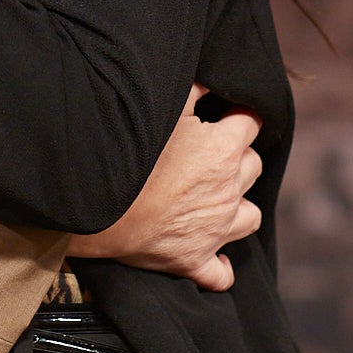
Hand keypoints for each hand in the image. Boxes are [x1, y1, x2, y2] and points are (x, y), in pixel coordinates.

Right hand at [68, 87, 263, 291]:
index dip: (238, 116)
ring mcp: (216, 229)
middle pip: (254, 165)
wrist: (98, 207)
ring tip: (216, 198)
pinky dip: (219, 266)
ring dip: (238, 205)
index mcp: (223, 148)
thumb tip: (209, 78)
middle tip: (210, 153)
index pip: (250, 122)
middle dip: (238, 157)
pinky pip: (221, 274)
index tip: (224, 114)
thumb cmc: (129, 153)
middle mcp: (228, 189)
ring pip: (250, 216)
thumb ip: (192, 88)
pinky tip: (212, 254)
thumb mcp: (162, 108)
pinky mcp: (195, 260)